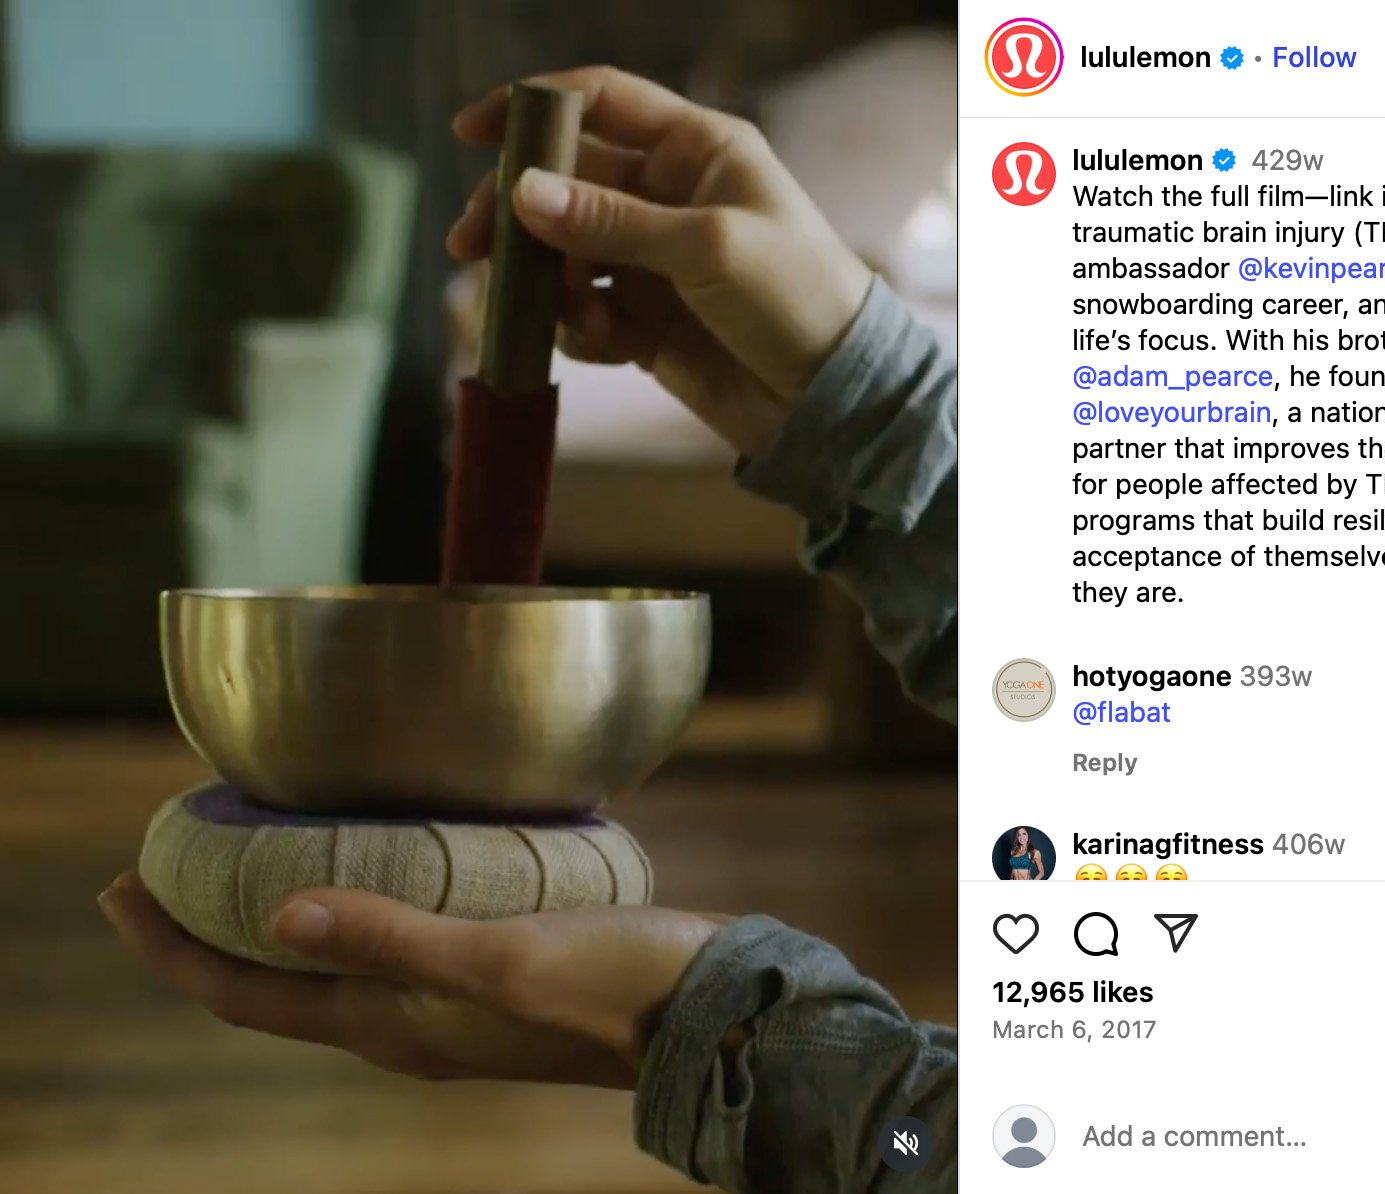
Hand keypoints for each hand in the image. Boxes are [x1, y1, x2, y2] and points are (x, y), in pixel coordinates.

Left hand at [99, 873, 721, 1088]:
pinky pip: (387, 940)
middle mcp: (406, 1024)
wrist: (703, 1014)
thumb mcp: (500, 959)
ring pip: (329, 964)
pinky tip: (370, 851)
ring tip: (246, 853)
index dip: (171, 950)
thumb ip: (394, 940)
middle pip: (272, 986)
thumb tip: (280, 917)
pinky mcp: (490, 970)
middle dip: (203, 933)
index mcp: (393, 1028)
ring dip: (271, 915)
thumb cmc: (610, 990)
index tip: (118, 890)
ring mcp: (447, 1002)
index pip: (245, 997)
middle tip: (160, 865)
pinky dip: (351, 902)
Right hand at [448, 66, 873, 457]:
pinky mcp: (647, 320)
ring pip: (566, 254)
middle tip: (471, 249)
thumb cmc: (795, 299)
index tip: (472, 131)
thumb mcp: (707, 248)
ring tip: (581, 317)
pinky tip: (613, 346)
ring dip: (554, 285)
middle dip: (517, 215)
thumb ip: (612, 221)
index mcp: (698, 150)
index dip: (534, 107)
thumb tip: (521, 192)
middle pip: (565, 181)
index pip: (601, 102)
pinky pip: (585, 313)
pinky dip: (584, 330)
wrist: (829, 400)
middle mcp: (670, 196)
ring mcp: (655, 260)